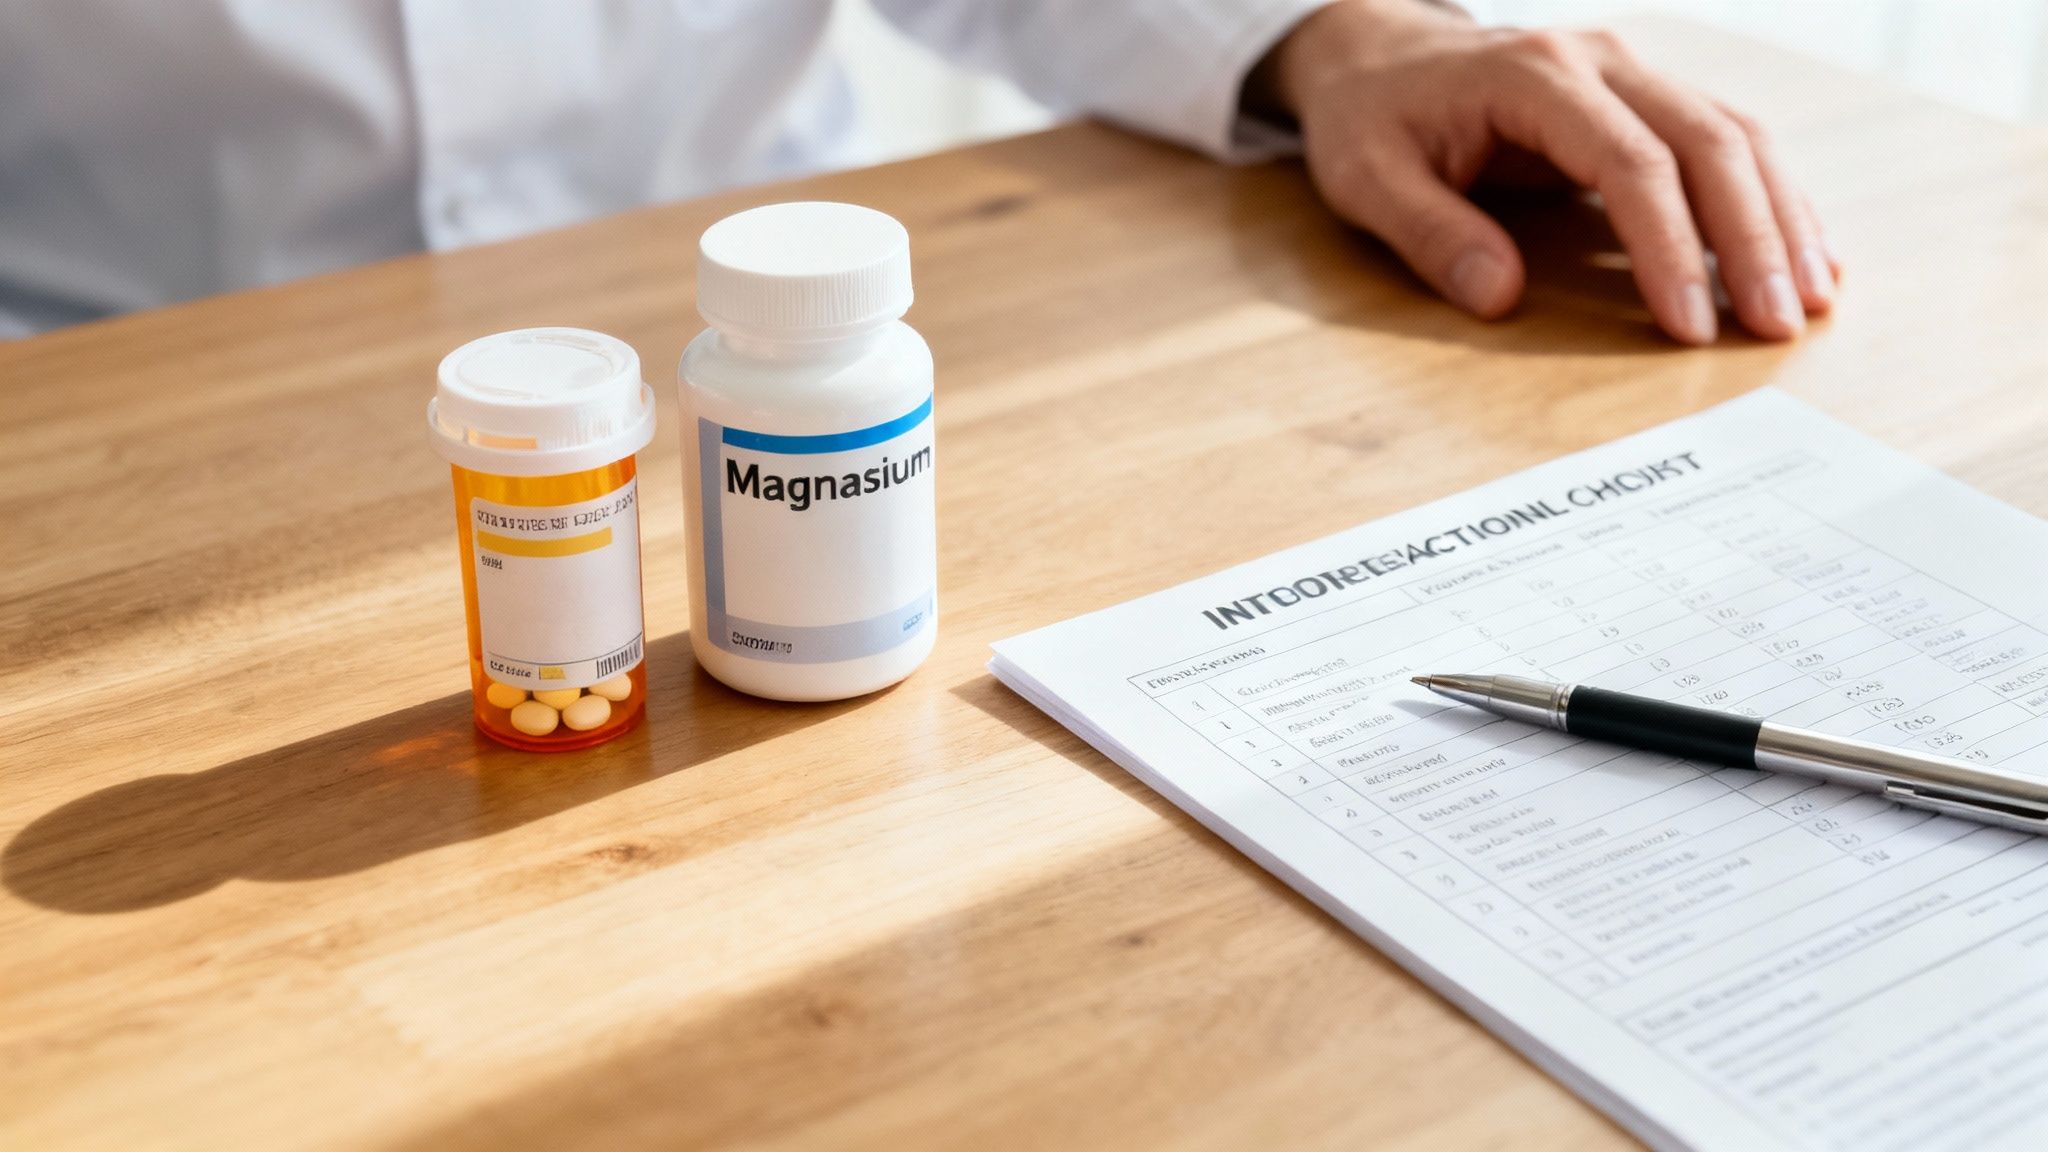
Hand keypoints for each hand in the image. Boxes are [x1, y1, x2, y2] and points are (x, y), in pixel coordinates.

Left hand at [1252, 0, 1840, 343]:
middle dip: (1751, 237)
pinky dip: (1767, 196)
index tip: (1688, 325)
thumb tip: (1501, 298)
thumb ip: (1432, 235)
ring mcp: (1630, 72)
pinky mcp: (1643, 97)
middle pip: (1707, 141)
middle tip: (1777, 324)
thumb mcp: (1368, 179)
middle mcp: (1600, 61)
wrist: (1375, 51)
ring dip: (1780, 217)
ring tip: (1808, 299)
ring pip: (1735, 134)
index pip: (1630, 162)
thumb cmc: (1370, 118)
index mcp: (1534, 76)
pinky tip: (1801, 252)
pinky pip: (1724, 139)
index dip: (1669, 247)